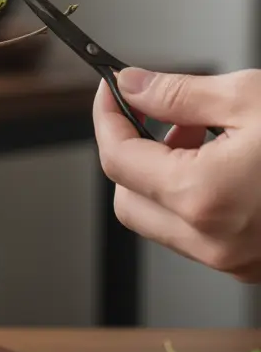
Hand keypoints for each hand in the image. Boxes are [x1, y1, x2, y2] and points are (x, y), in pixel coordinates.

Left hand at [94, 67, 260, 282]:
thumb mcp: (251, 98)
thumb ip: (178, 94)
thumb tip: (131, 85)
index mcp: (203, 198)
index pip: (116, 160)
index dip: (106, 118)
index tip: (111, 90)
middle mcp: (214, 242)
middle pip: (127, 199)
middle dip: (131, 152)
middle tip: (164, 112)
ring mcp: (237, 262)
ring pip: (160, 221)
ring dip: (163, 175)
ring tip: (204, 131)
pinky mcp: (257, 266)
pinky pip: (198, 234)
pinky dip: (194, 197)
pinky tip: (227, 160)